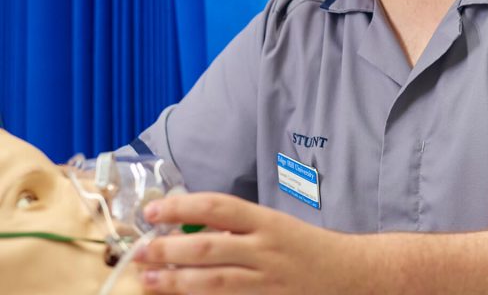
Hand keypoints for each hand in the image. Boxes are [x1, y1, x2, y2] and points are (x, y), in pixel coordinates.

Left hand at [135, 192, 345, 293]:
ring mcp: (265, 280)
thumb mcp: (274, 225)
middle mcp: (265, 249)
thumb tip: (186, 226)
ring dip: (175, 281)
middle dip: (168, 249)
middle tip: (140, 250)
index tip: (153, 210)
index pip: (219, 207)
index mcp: (267, 221)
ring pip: (212, 281)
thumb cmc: (304, 246)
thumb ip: (236, 226)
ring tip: (148, 280)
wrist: (346, 273)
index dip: (182, 206)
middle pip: (208, 246)